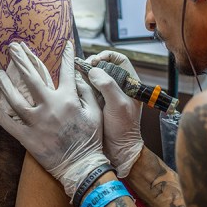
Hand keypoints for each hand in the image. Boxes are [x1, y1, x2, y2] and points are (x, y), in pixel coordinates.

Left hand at [0, 42, 109, 198]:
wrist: (82, 167)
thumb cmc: (92, 140)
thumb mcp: (96, 113)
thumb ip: (87, 92)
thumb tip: (80, 76)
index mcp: (68, 99)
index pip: (67, 72)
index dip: (67, 57)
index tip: (66, 44)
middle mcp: (50, 107)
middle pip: (31, 78)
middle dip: (21, 60)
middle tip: (12, 47)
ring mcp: (36, 122)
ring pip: (15, 98)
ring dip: (5, 84)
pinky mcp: (27, 137)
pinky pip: (8, 123)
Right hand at [85, 51, 143, 177]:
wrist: (117, 150)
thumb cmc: (123, 129)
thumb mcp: (118, 105)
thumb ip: (107, 85)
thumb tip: (94, 70)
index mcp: (130, 84)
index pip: (120, 60)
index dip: (107, 56)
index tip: (95, 61)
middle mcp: (119, 87)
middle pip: (105, 66)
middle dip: (93, 64)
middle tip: (83, 68)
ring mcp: (107, 95)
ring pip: (95, 76)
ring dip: (85, 74)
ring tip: (77, 76)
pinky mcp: (97, 103)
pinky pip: (88, 88)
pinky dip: (82, 85)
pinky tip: (75, 87)